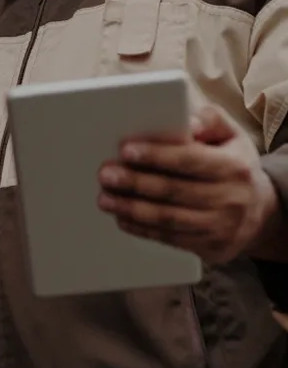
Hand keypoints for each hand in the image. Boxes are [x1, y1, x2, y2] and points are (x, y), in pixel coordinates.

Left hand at [97, 107, 279, 264]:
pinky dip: (143, 229)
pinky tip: (123, 218)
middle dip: (134, 182)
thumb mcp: (231, 135)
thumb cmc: (234, 165)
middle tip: (105, 174)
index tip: (126, 150)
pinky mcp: (211, 248)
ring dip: (132, 209)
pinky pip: (170, 239)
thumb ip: (210, 120)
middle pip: (173, 191)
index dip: (156, 155)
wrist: (261, 211)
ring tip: (105, 199)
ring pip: (168, 219)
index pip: (189, 159)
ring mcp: (221, 227)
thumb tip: (187, 121)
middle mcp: (230, 199)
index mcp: (233, 166)